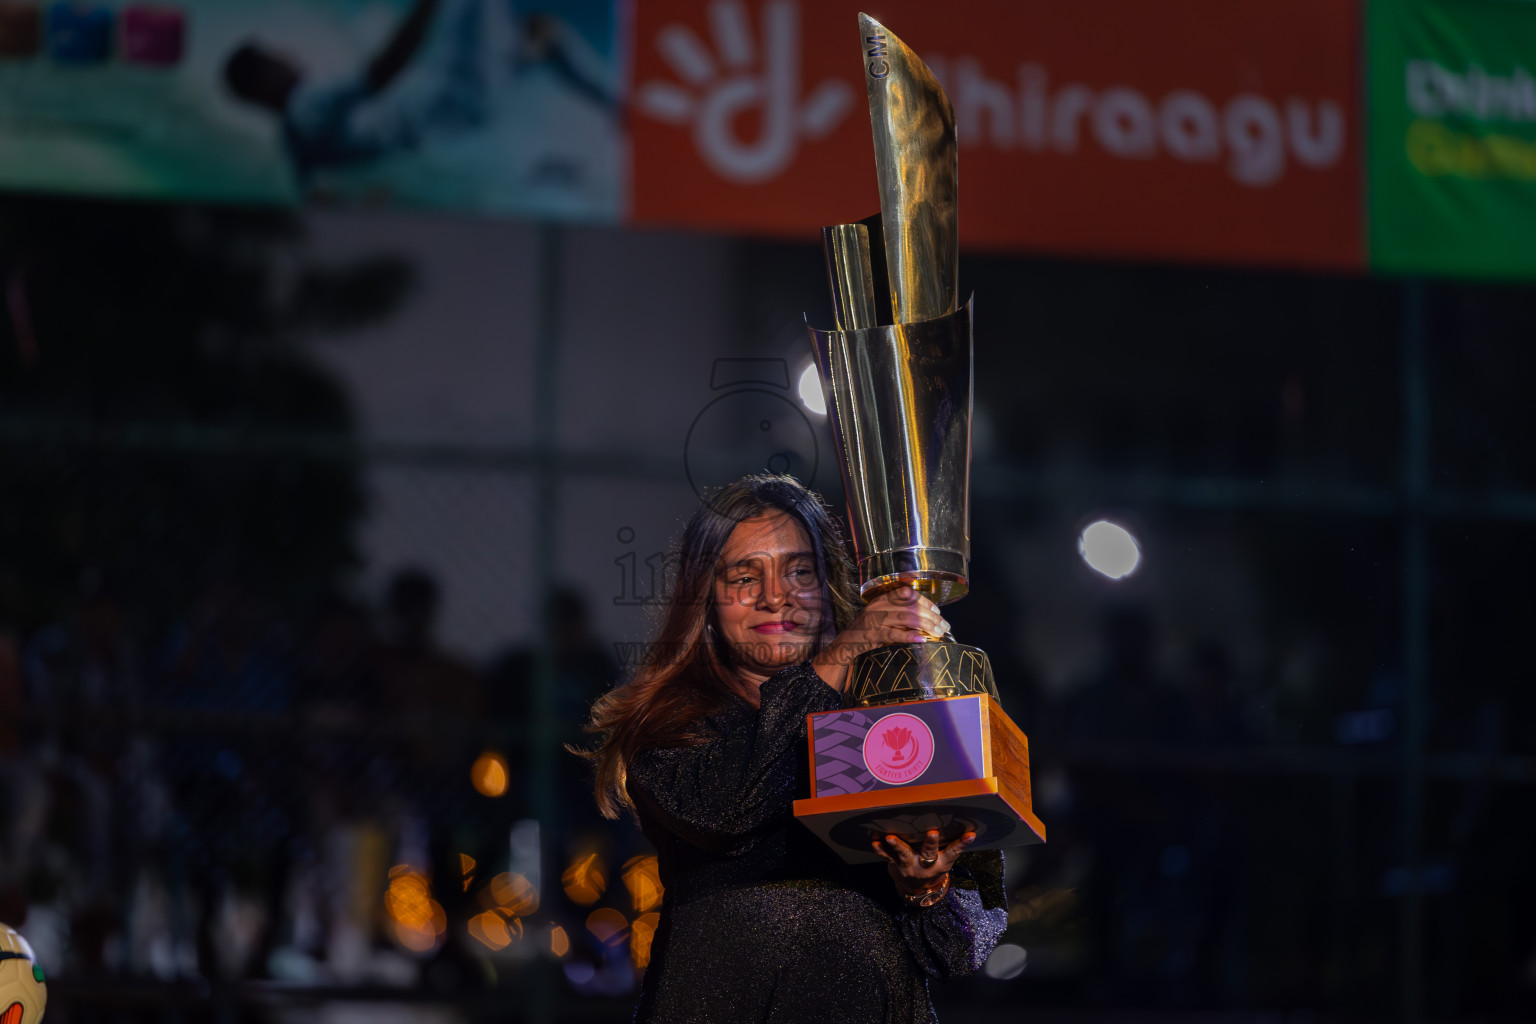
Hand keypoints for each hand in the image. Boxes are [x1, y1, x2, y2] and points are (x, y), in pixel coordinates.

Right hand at [810, 588, 947, 690]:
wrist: (843, 646)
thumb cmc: (866, 634)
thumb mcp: (880, 619)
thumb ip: (897, 615)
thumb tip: (925, 618)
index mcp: (880, 600)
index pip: (906, 593)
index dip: (924, 600)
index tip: (937, 610)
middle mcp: (877, 606)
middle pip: (910, 607)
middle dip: (931, 616)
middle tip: (944, 625)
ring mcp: (873, 620)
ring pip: (905, 618)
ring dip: (925, 625)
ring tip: (939, 632)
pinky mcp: (871, 635)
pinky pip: (893, 634)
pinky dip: (909, 636)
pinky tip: (922, 639)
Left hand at [872, 829, 974, 896]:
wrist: (915, 888)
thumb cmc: (932, 866)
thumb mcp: (943, 861)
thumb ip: (948, 846)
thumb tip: (965, 825)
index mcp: (941, 863)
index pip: (954, 852)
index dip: (962, 844)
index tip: (970, 834)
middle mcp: (925, 865)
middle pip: (929, 853)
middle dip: (931, 843)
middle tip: (933, 833)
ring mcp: (909, 865)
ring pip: (904, 855)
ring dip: (897, 846)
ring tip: (891, 838)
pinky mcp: (895, 864)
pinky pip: (887, 857)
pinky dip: (881, 850)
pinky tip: (875, 842)